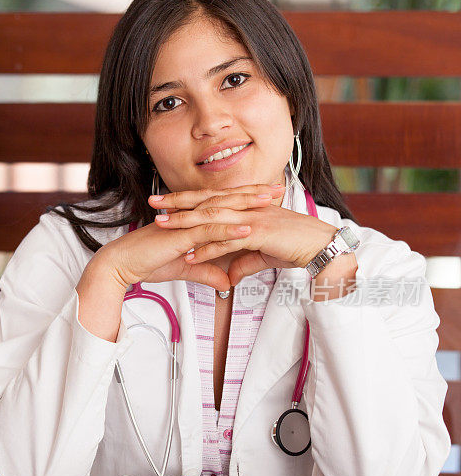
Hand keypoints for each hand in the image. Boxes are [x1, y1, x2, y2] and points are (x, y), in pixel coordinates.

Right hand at [95, 184, 286, 292]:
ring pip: (220, 211)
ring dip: (246, 205)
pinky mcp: (180, 236)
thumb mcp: (185, 269)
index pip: (223, 204)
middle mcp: (190, 216)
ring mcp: (185, 224)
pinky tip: (247, 228)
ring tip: (269, 201)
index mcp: (191, 219)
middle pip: (226, 200)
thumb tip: (227, 282)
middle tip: (279, 187)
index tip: (269, 195)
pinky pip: (207, 231)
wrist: (123, 264)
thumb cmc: (147, 262)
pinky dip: (228, 229)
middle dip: (253, 193)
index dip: (246, 198)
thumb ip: (208, 272)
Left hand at [149, 186, 336, 285]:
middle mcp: (247, 208)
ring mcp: (252, 219)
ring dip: (185, 222)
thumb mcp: (263, 256)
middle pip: (205, 202)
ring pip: (212, 218)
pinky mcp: (259, 234)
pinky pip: (228, 241)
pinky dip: (209, 249)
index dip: (187, 200)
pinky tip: (192, 256)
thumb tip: (228, 276)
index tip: (165, 202)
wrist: (321, 248)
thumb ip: (243, 262)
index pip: (211, 200)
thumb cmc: (296, 247)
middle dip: (177, 203)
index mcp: (246, 207)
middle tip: (153, 203)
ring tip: (163, 226)